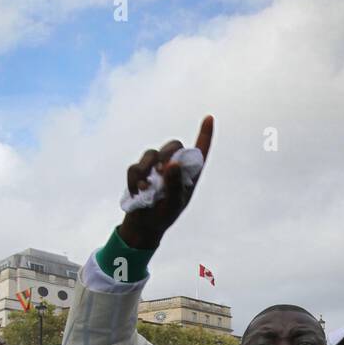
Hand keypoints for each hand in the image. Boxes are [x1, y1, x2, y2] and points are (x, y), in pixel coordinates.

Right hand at [119, 116, 213, 250]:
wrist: (144, 226)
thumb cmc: (165, 215)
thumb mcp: (173, 204)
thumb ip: (175, 185)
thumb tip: (173, 164)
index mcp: (189, 175)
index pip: (199, 151)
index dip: (205, 135)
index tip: (209, 118)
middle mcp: (173, 167)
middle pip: (174, 145)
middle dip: (167, 154)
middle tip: (161, 170)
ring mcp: (155, 168)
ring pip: (151, 153)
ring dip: (147, 168)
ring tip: (145, 187)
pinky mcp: (139, 172)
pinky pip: (135, 167)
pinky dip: (134, 179)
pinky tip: (136, 192)